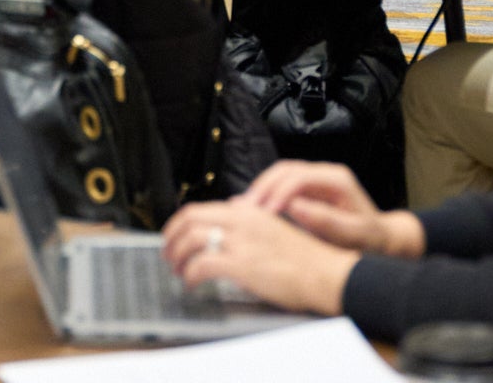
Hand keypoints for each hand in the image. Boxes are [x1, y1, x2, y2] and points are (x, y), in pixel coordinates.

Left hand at [161, 197, 362, 313]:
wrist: (325, 274)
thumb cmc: (305, 259)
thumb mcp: (274, 229)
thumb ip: (250, 222)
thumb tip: (231, 218)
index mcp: (249, 211)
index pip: (200, 209)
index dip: (180, 224)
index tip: (174, 237)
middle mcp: (242, 221)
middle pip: (189, 219)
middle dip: (171, 237)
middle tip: (168, 253)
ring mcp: (241, 242)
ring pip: (191, 240)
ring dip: (177, 256)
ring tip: (177, 271)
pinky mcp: (241, 265)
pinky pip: (202, 265)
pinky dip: (190, 274)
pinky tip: (191, 283)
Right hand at [234, 160, 420, 255]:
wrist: (382, 240)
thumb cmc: (370, 239)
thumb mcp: (354, 234)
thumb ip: (327, 221)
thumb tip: (295, 207)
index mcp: (337, 180)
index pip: (298, 177)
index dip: (278, 192)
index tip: (264, 213)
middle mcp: (325, 174)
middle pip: (285, 169)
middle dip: (263, 187)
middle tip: (245, 209)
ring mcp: (316, 180)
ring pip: (280, 174)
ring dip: (261, 189)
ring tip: (244, 210)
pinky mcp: (309, 190)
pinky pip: (282, 185)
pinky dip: (267, 195)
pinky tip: (255, 211)